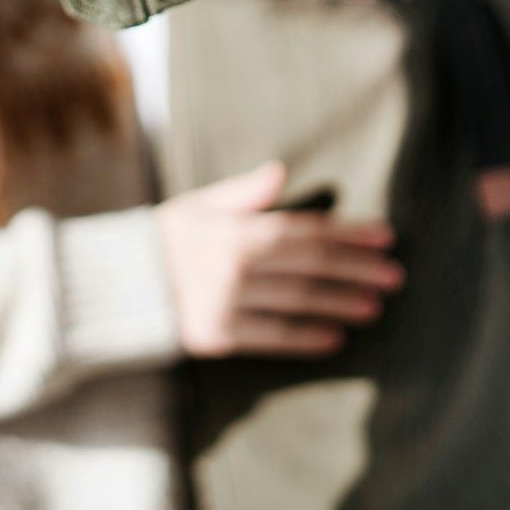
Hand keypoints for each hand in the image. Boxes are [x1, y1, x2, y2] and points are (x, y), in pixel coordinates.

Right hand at [156, 161, 402, 358]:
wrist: (115, 286)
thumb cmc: (161, 240)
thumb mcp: (197, 206)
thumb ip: (241, 193)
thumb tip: (280, 171)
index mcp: (233, 228)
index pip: (304, 229)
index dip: (348, 233)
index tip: (385, 237)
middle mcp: (234, 265)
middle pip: (310, 266)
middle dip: (356, 269)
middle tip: (394, 276)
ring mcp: (226, 302)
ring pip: (297, 302)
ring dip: (340, 304)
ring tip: (373, 307)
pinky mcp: (216, 335)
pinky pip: (270, 337)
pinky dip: (304, 338)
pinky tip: (334, 338)